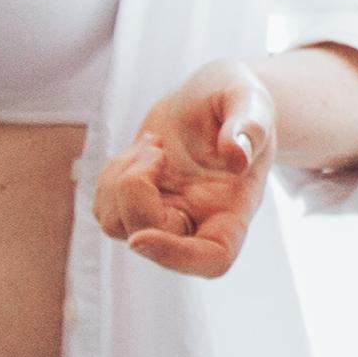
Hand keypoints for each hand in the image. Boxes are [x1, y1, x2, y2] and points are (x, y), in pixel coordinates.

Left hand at [93, 59, 277, 278]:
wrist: (212, 96)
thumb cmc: (238, 99)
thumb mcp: (251, 99)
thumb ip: (250, 125)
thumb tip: (236, 156)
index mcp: (233, 209)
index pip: (211, 259)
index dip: (174, 257)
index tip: (141, 236)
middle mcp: (198, 222)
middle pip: (152, 238)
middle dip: (135, 192)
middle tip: (156, 146)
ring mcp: (166, 216)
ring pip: (119, 226)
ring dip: (120, 182)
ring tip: (153, 145)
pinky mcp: (139, 204)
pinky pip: (106, 209)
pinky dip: (110, 178)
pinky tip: (139, 152)